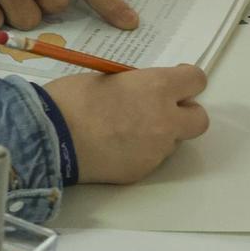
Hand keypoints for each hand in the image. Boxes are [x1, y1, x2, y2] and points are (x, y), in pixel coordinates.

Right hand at [51, 65, 208, 182]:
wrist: (51, 138)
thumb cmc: (74, 98)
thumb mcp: (110, 78)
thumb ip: (137, 85)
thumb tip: (145, 92)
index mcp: (158, 87)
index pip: (196, 80)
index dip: (186, 81)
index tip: (173, 82)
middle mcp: (165, 120)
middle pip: (199, 119)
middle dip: (185, 113)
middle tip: (161, 109)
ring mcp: (156, 150)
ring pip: (174, 141)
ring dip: (160, 134)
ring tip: (127, 130)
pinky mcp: (142, 172)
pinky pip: (152, 159)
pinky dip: (141, 152)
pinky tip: (116, 147)